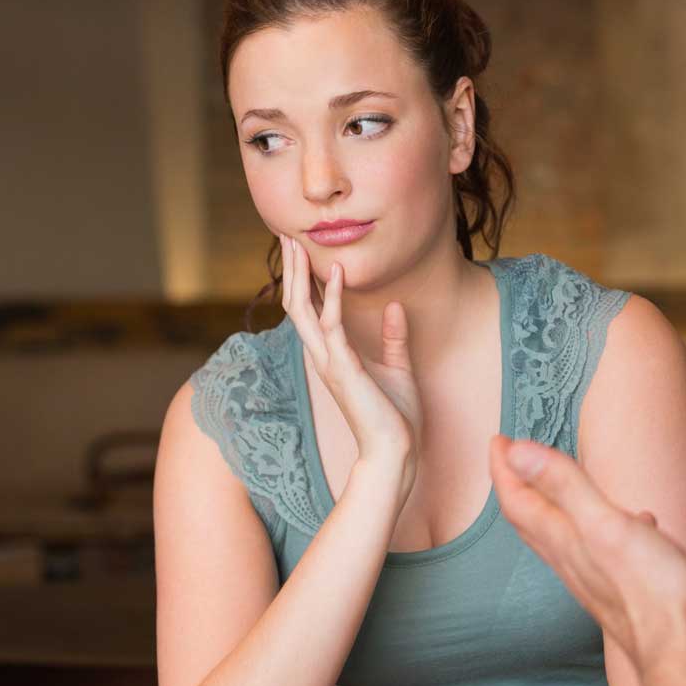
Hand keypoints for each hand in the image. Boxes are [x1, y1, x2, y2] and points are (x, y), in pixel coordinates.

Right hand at [283, 236, 421, 499]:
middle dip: (290, 269)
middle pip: (295, 303)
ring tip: (299, 243)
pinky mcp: (343, 367)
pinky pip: (331, 324)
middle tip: (287, 235)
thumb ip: (394, 337)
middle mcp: (323, 355)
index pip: (309, 309)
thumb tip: (395, 306)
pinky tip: (336, 271)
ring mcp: (329, 361)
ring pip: (301, 309)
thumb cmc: (395, 416)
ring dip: (300, 274)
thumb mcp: (398, 367)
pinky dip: (332, 296)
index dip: (302, 279)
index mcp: (332, 355)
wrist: (395, 450)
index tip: (300, 250)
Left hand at [488, 436, 685, 662]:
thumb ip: (564, 485)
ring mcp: (594, 578)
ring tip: (555, 485)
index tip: (498, 440)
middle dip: (518, 485)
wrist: (683, 650)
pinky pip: (599, 549)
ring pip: (561, 535)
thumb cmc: (652, 592)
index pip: (518, 500)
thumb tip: (517, 453)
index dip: (503, 468)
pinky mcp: (620, 589)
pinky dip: (603, 527)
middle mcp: (571, 561)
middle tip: (511, 459)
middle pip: (530, 519)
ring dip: (552, 505)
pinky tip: (633, 523)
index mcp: (564, 540)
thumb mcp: (606, 524)